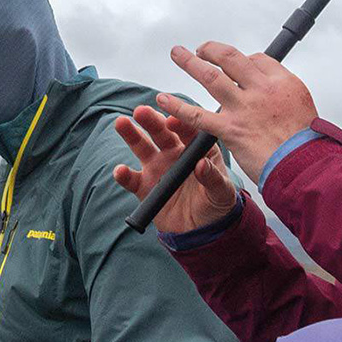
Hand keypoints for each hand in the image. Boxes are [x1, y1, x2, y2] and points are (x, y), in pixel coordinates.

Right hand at [112, 104, 237, 234]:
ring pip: (142, 147)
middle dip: (151, 120)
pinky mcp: (145, 187)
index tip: (173, 119)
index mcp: (196, 150)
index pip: (188, 131)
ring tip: (121, 123)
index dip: (181, 124)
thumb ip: (213, 179)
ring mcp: (158, 168)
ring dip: (131, 135)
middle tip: (141, 111)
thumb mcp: (221, 193)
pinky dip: (124, 175)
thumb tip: (201, 165)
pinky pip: (132, 179)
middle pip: (161, 133)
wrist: (202, 230)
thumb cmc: (216, 204)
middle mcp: (175, 154)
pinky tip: (120, 171)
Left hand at [152, 41, 318, 182]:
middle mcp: (262, 89)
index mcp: (283, 82)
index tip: (236, 67)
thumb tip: (272, 94)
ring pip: (211, 77)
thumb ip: (283, 97)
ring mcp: (244, 107)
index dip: (243, 61)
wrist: (305, 166)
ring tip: (177, 53)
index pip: (257, 60)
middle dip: (212, 50)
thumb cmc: (306, 145)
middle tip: (202, 49)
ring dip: (190, 62)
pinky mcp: (230, 129)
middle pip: (231, 59)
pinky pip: (197, 115)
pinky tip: (163, 99)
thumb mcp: (303, 109)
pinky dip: (177, 106)